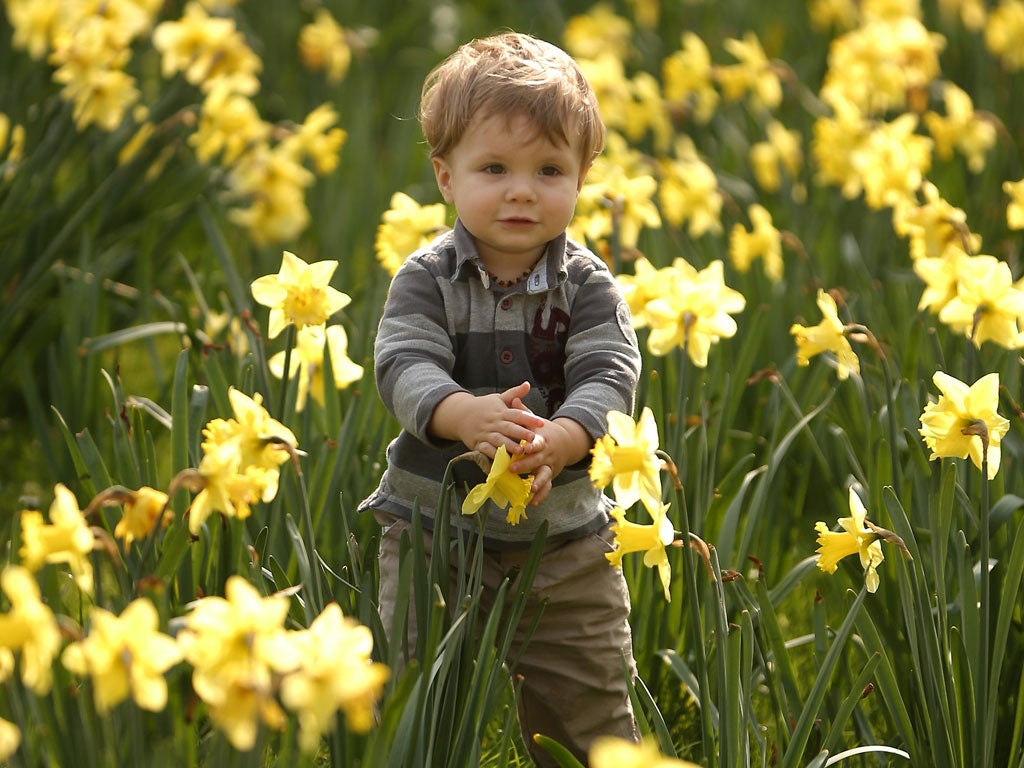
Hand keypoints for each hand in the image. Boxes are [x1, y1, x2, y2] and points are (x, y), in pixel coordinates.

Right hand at [428, 382, 543, 457]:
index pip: (516, 414)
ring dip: (509, 446)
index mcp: (501, 411)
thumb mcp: (498, 398)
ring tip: (520, 451)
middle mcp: (493, 422)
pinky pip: (486, 450)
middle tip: (533, 438)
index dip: (529, 418)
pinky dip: (493, 455)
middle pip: (508, 428)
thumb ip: (514, 393)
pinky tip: (503, 459)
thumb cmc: (484, 406)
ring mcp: (485, 433)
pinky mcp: (477, 443)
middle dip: (520, 433)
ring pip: (498, 440)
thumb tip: (528, 384)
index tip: (541, 423)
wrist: (459, 414)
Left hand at [509, 416, 590, 505]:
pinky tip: (533, 502)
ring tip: (530, 489)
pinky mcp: (551, 475)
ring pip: (545, 475)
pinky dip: (542, 495)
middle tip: (512, 468)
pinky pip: (547, 487)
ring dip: (538, 483)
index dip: (531, 445)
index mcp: (543, 440)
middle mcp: (547, 454)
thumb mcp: (536, 421)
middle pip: (537, 460)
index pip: (537, 443)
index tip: (523, 447)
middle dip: (525, 465)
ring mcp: (550, 466)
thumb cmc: (544, 431)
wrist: (566, 442)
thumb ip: (524, 413)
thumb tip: (513, 398)